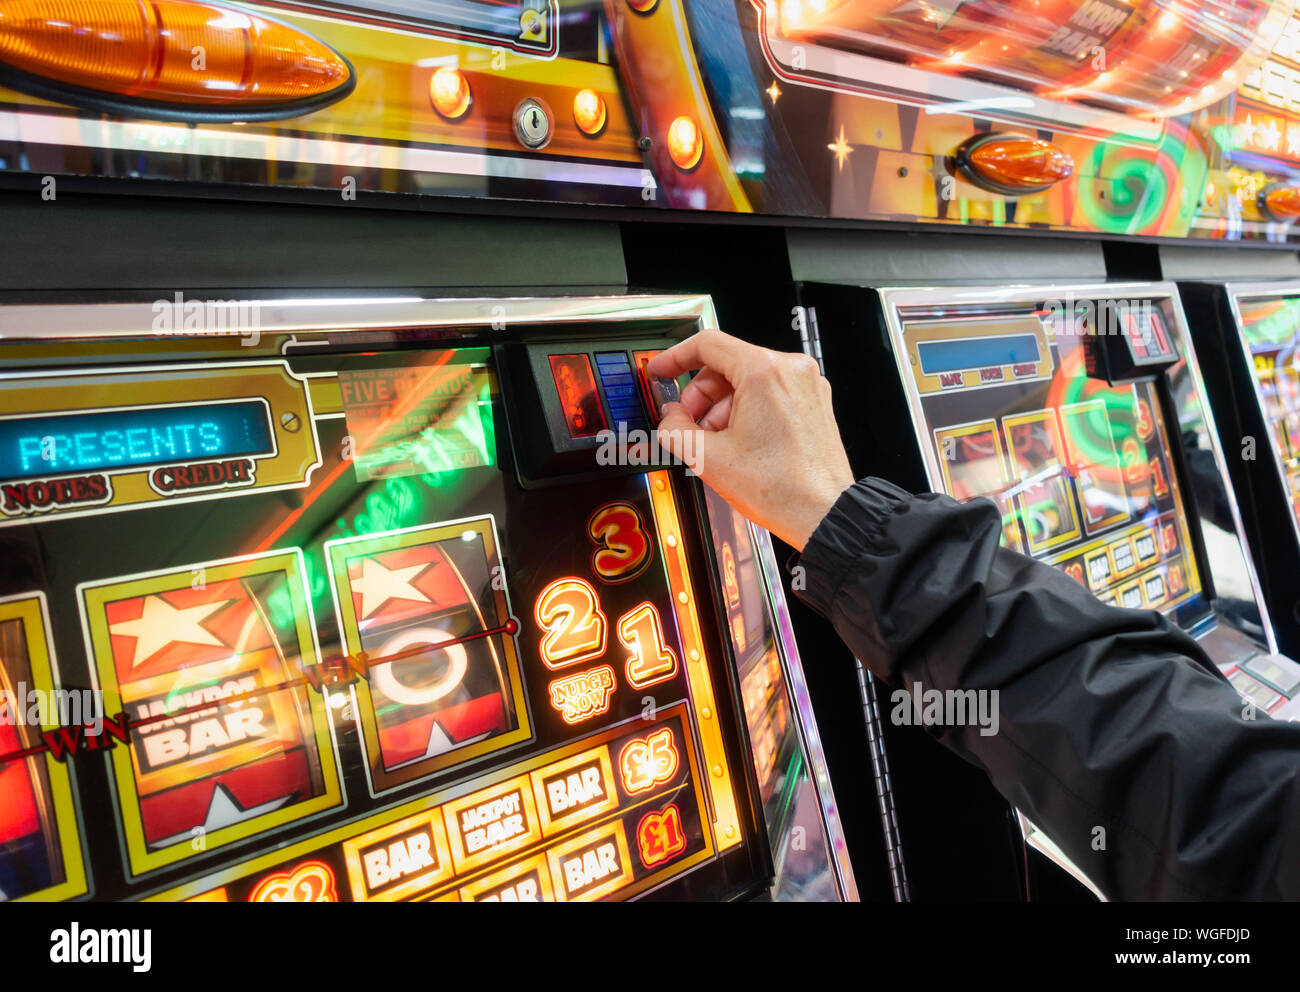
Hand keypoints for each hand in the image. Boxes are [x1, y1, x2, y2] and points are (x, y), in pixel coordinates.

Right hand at [647, 329, 853, 550]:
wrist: (823, 514)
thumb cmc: (781, 489)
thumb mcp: (709, 458)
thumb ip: (675, 428)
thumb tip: (669, 417)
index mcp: (764, 372)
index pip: (708, 344)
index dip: (675, 357)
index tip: (662, 370)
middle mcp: (791, 370)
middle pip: (727, 364)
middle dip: (700, 395)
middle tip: (687, 424)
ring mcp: (807, 385)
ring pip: (748, 380)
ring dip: (722, 407)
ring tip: (716, 443)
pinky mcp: (814, 402)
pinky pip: (769, 393)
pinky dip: (747, 411)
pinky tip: (738, 442)